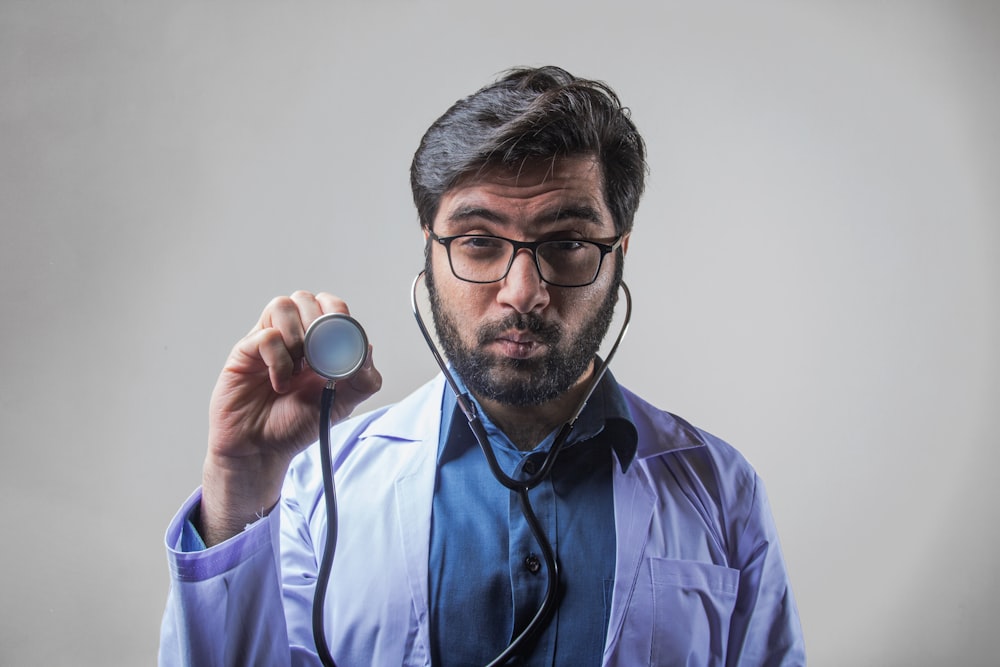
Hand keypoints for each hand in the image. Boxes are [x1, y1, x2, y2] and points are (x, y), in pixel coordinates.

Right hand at [199, 291, 381, 544]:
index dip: (340, 315)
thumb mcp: (341, 404)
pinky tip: (281, 383)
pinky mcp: (246, 352)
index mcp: (319, 343)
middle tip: (321, 357)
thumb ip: (361, 379)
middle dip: (320, 324)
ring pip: (283, 305)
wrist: (261, 450)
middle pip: (306, 298)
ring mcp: (268, 341)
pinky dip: (279, 359)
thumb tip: (367, 349)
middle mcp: (293, 336)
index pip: (331, 306)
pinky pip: (265, 335)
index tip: (344, 341)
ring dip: (298, 336)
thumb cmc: (297, 424)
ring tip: (299, 368)